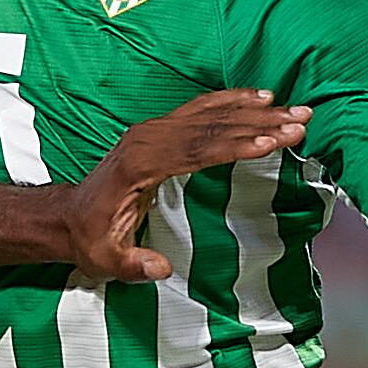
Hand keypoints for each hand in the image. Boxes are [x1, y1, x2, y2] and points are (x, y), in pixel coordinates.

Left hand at [65, 91, 309, 281]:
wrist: (67, 217)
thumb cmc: (89, 239)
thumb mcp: (106, 261)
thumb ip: (133, 265)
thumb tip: (161, 269)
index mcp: (138, 166)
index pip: (196, 151)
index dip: (236, 145)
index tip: (272, 141)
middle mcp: (146, 140)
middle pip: (211, 127)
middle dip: (260, 124)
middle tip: (301, 122)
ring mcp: (151, 130)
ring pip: (209, 114)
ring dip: (254, 110)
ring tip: (294, 109)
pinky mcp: (156, 130)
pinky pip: (199, 110)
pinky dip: (231, 102)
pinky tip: (259, 98)